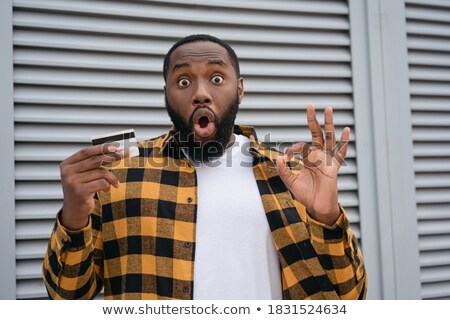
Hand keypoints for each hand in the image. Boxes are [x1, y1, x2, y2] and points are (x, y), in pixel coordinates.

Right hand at [59, 144, 127, 229]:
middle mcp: (67, 172)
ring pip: (101, 172)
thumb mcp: (83, 174)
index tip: (116, 146)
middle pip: (95, 160)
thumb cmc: (82, 188)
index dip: (101, 148)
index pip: (86, 152)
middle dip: (113, 156)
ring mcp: (72, 182)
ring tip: (115, 183)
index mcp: (67, 164)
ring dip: (112, 177)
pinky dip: (108, 185)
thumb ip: (92, 164)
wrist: (74, 210)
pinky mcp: (80, 191)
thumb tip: (113, 151)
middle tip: (126, 154)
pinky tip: (106, 190)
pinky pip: (102, 183)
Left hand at [276, 104, 349, 224]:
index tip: (285, 159)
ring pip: (329, 138)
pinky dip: (343, 142)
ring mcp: (327, 160)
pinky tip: (346, 130)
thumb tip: (279, 157)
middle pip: (317, 134)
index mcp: (308, 158)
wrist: (316, 208)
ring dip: (329, 124)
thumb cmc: (305, 194)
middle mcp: (318, 156)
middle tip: (311, 105)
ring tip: (328, 109)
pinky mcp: (333, 168)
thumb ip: (284, 170)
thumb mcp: (291, 182)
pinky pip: (340, 154)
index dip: (292, 150)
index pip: (301, 146)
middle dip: (314, 120)